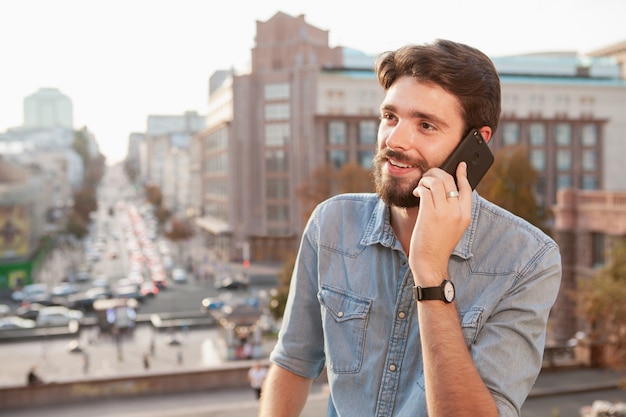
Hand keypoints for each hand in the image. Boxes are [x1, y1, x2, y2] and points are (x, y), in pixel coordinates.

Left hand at [409, 162, 471, 285]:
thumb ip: (454, 210)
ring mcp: (444, 212)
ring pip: (436, 182)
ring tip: (421, 185)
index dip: (463, 174)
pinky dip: (420, 188)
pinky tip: (417, 193)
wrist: (430, 262)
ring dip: (426, 179)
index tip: (460, 165)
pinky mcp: (429, 214)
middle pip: (449, 181)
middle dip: (437, 173)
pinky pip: (425, 190)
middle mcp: (457, 212)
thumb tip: (445, 189)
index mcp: (466, 215)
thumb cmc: (438, 244)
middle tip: (428, 176)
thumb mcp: (454, 228)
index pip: (467, 188)